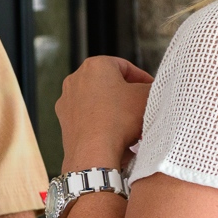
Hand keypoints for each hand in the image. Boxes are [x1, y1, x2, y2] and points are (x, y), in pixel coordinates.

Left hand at [56, 56, 153, 172]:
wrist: (94, 152)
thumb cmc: (118, 120)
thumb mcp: (146, 97)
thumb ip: (152, 87)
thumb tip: (152, 89)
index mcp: (95, 66)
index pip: (125, 66)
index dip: (143, 79)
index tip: (152, 90)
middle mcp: (76, 79)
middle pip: (110, 84)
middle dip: (129, 96)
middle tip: (144, 107)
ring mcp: (67, 100)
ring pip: (99, 101)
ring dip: (117, 110)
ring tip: (134, 124)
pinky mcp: (64, 119)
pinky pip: (90, 117)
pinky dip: (103, 122)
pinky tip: (118, 134)